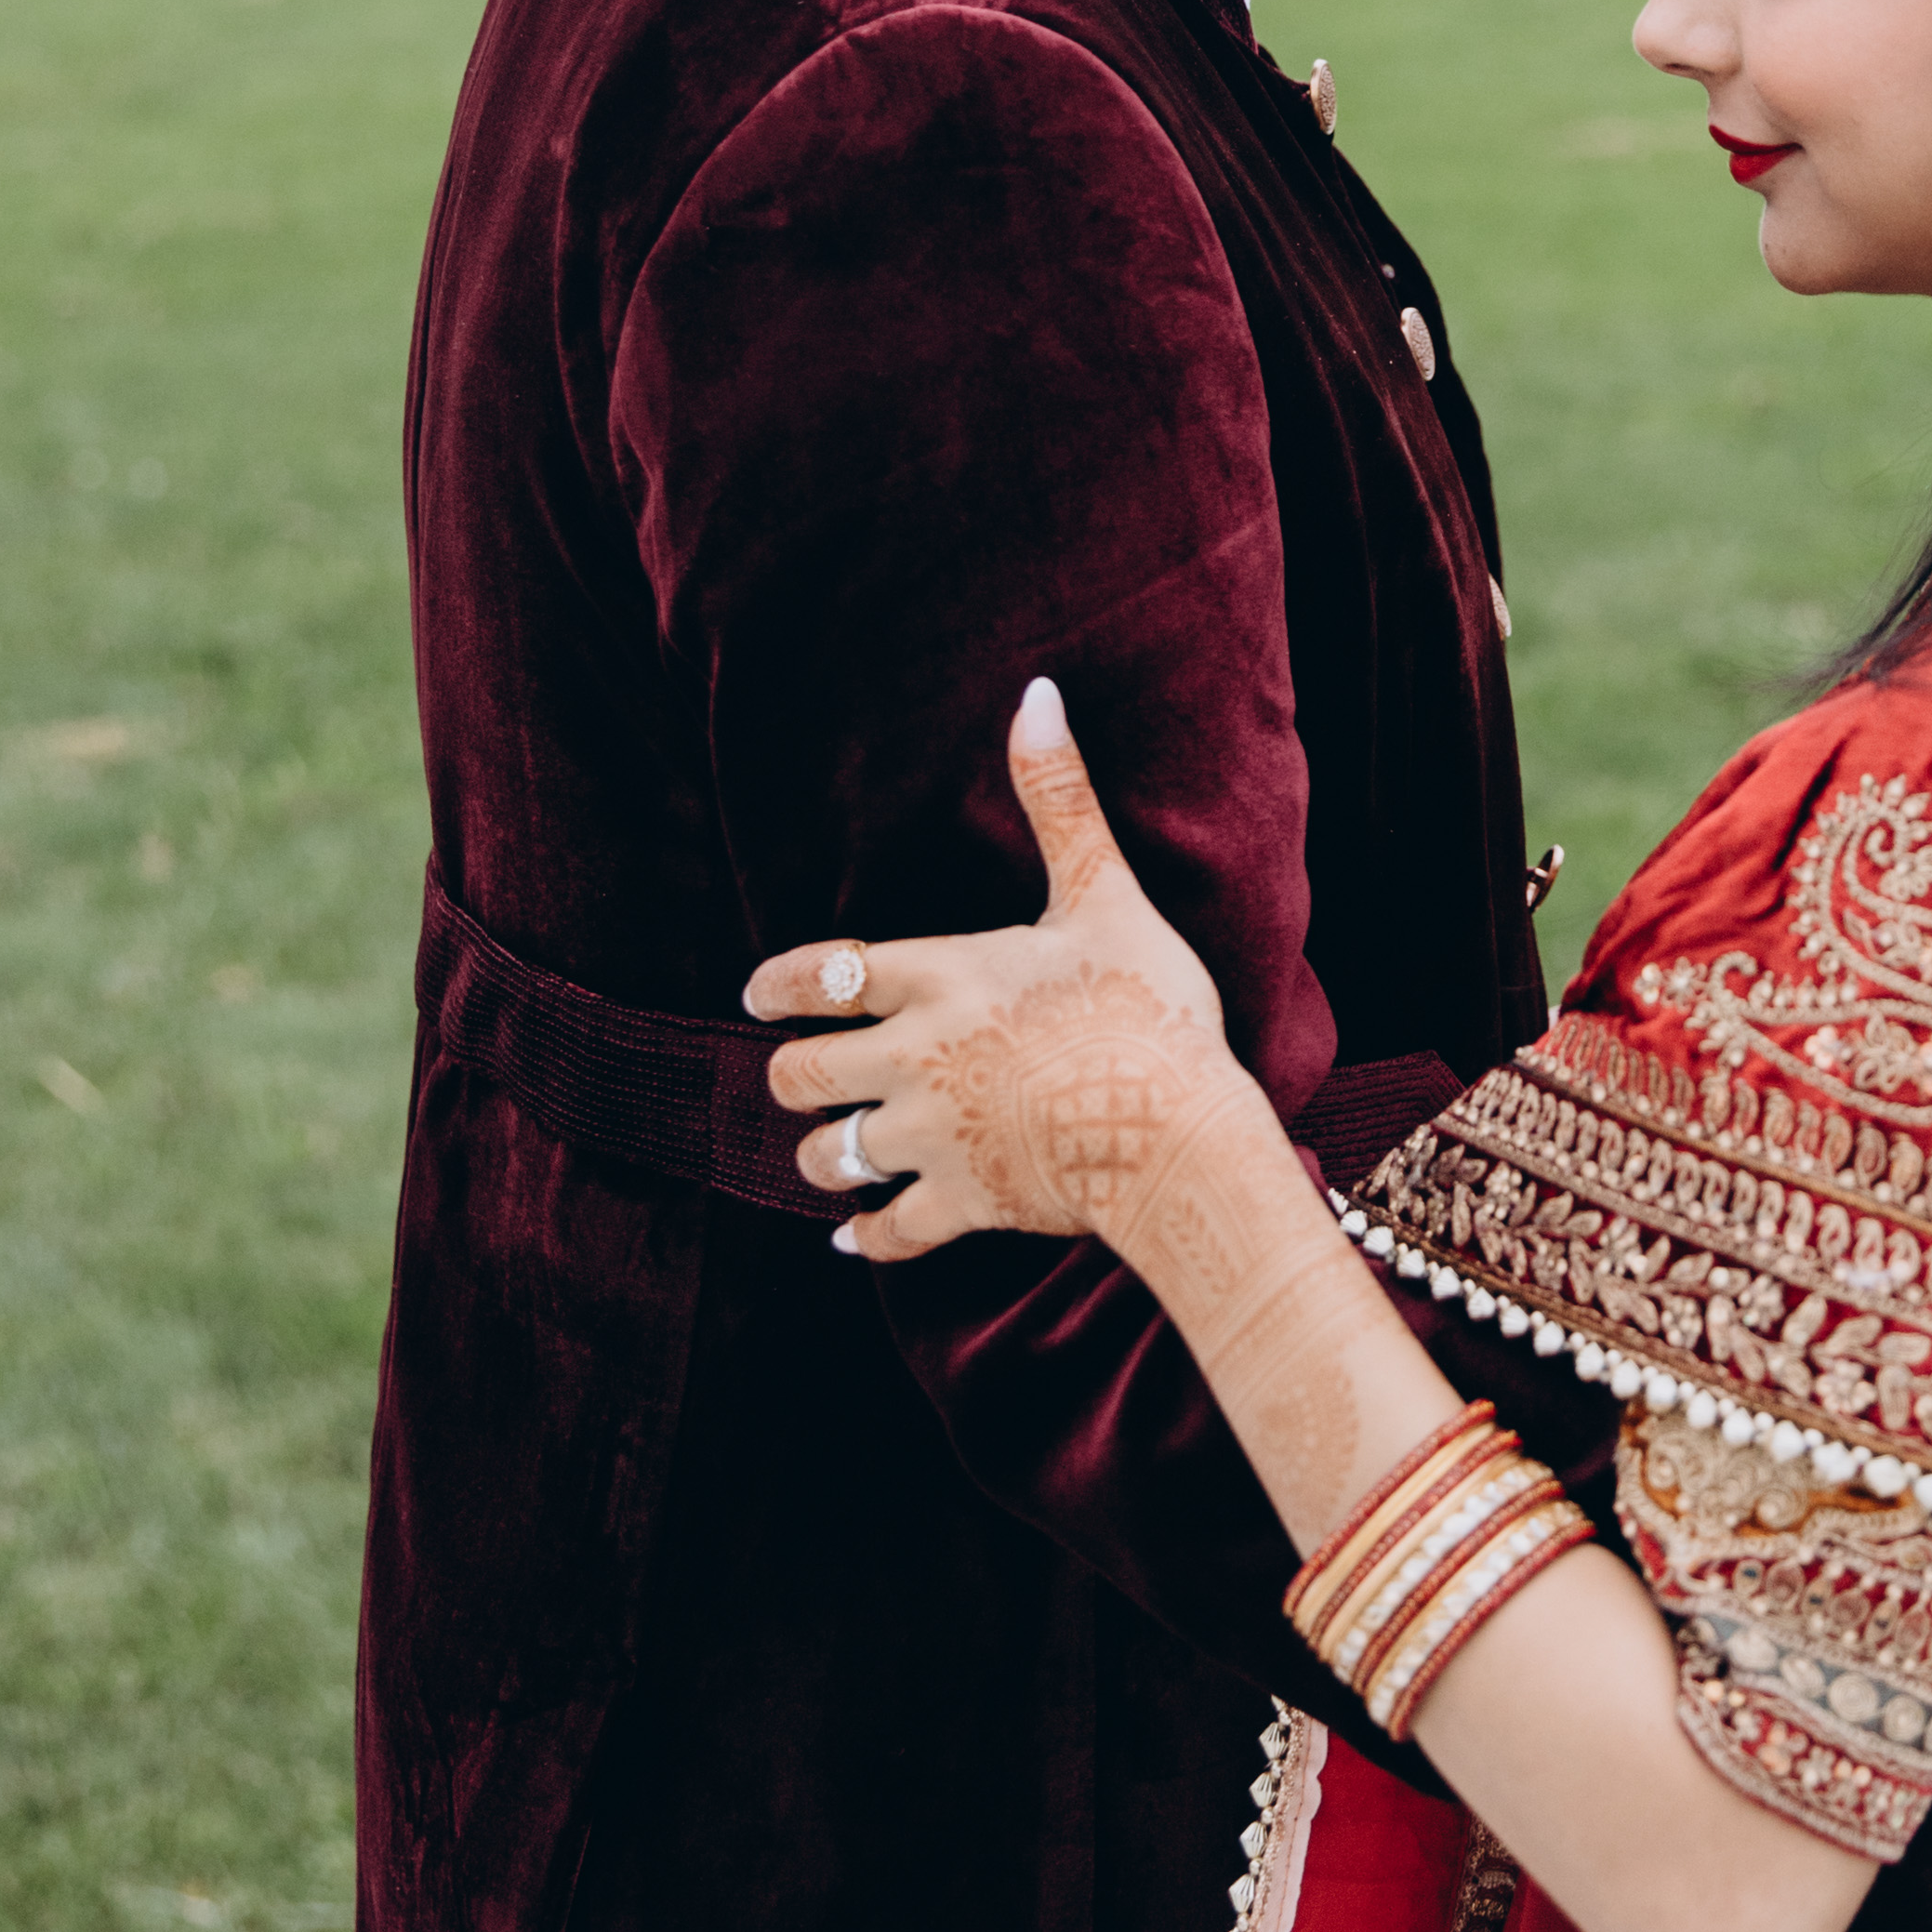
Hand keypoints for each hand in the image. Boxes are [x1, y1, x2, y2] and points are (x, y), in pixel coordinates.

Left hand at [747, 680, 1234, 1264]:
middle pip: (799, 1073)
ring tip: (836, 1155)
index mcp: (940, 978)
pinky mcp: (962, 1202)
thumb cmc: (1146, 1007)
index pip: (823, 975)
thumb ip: (1059, 800)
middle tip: (801, 1075)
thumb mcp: (1103, 895)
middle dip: (794, 1074)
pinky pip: (888, 1233)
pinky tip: (859, 1235)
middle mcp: (913, 1058)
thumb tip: (1037, 695)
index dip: (777, 986)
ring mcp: (931, 1137)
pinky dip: (869, 1236)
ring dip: (826, 1156)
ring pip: (830, 1157)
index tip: (754, 997)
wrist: (1176, 1130)